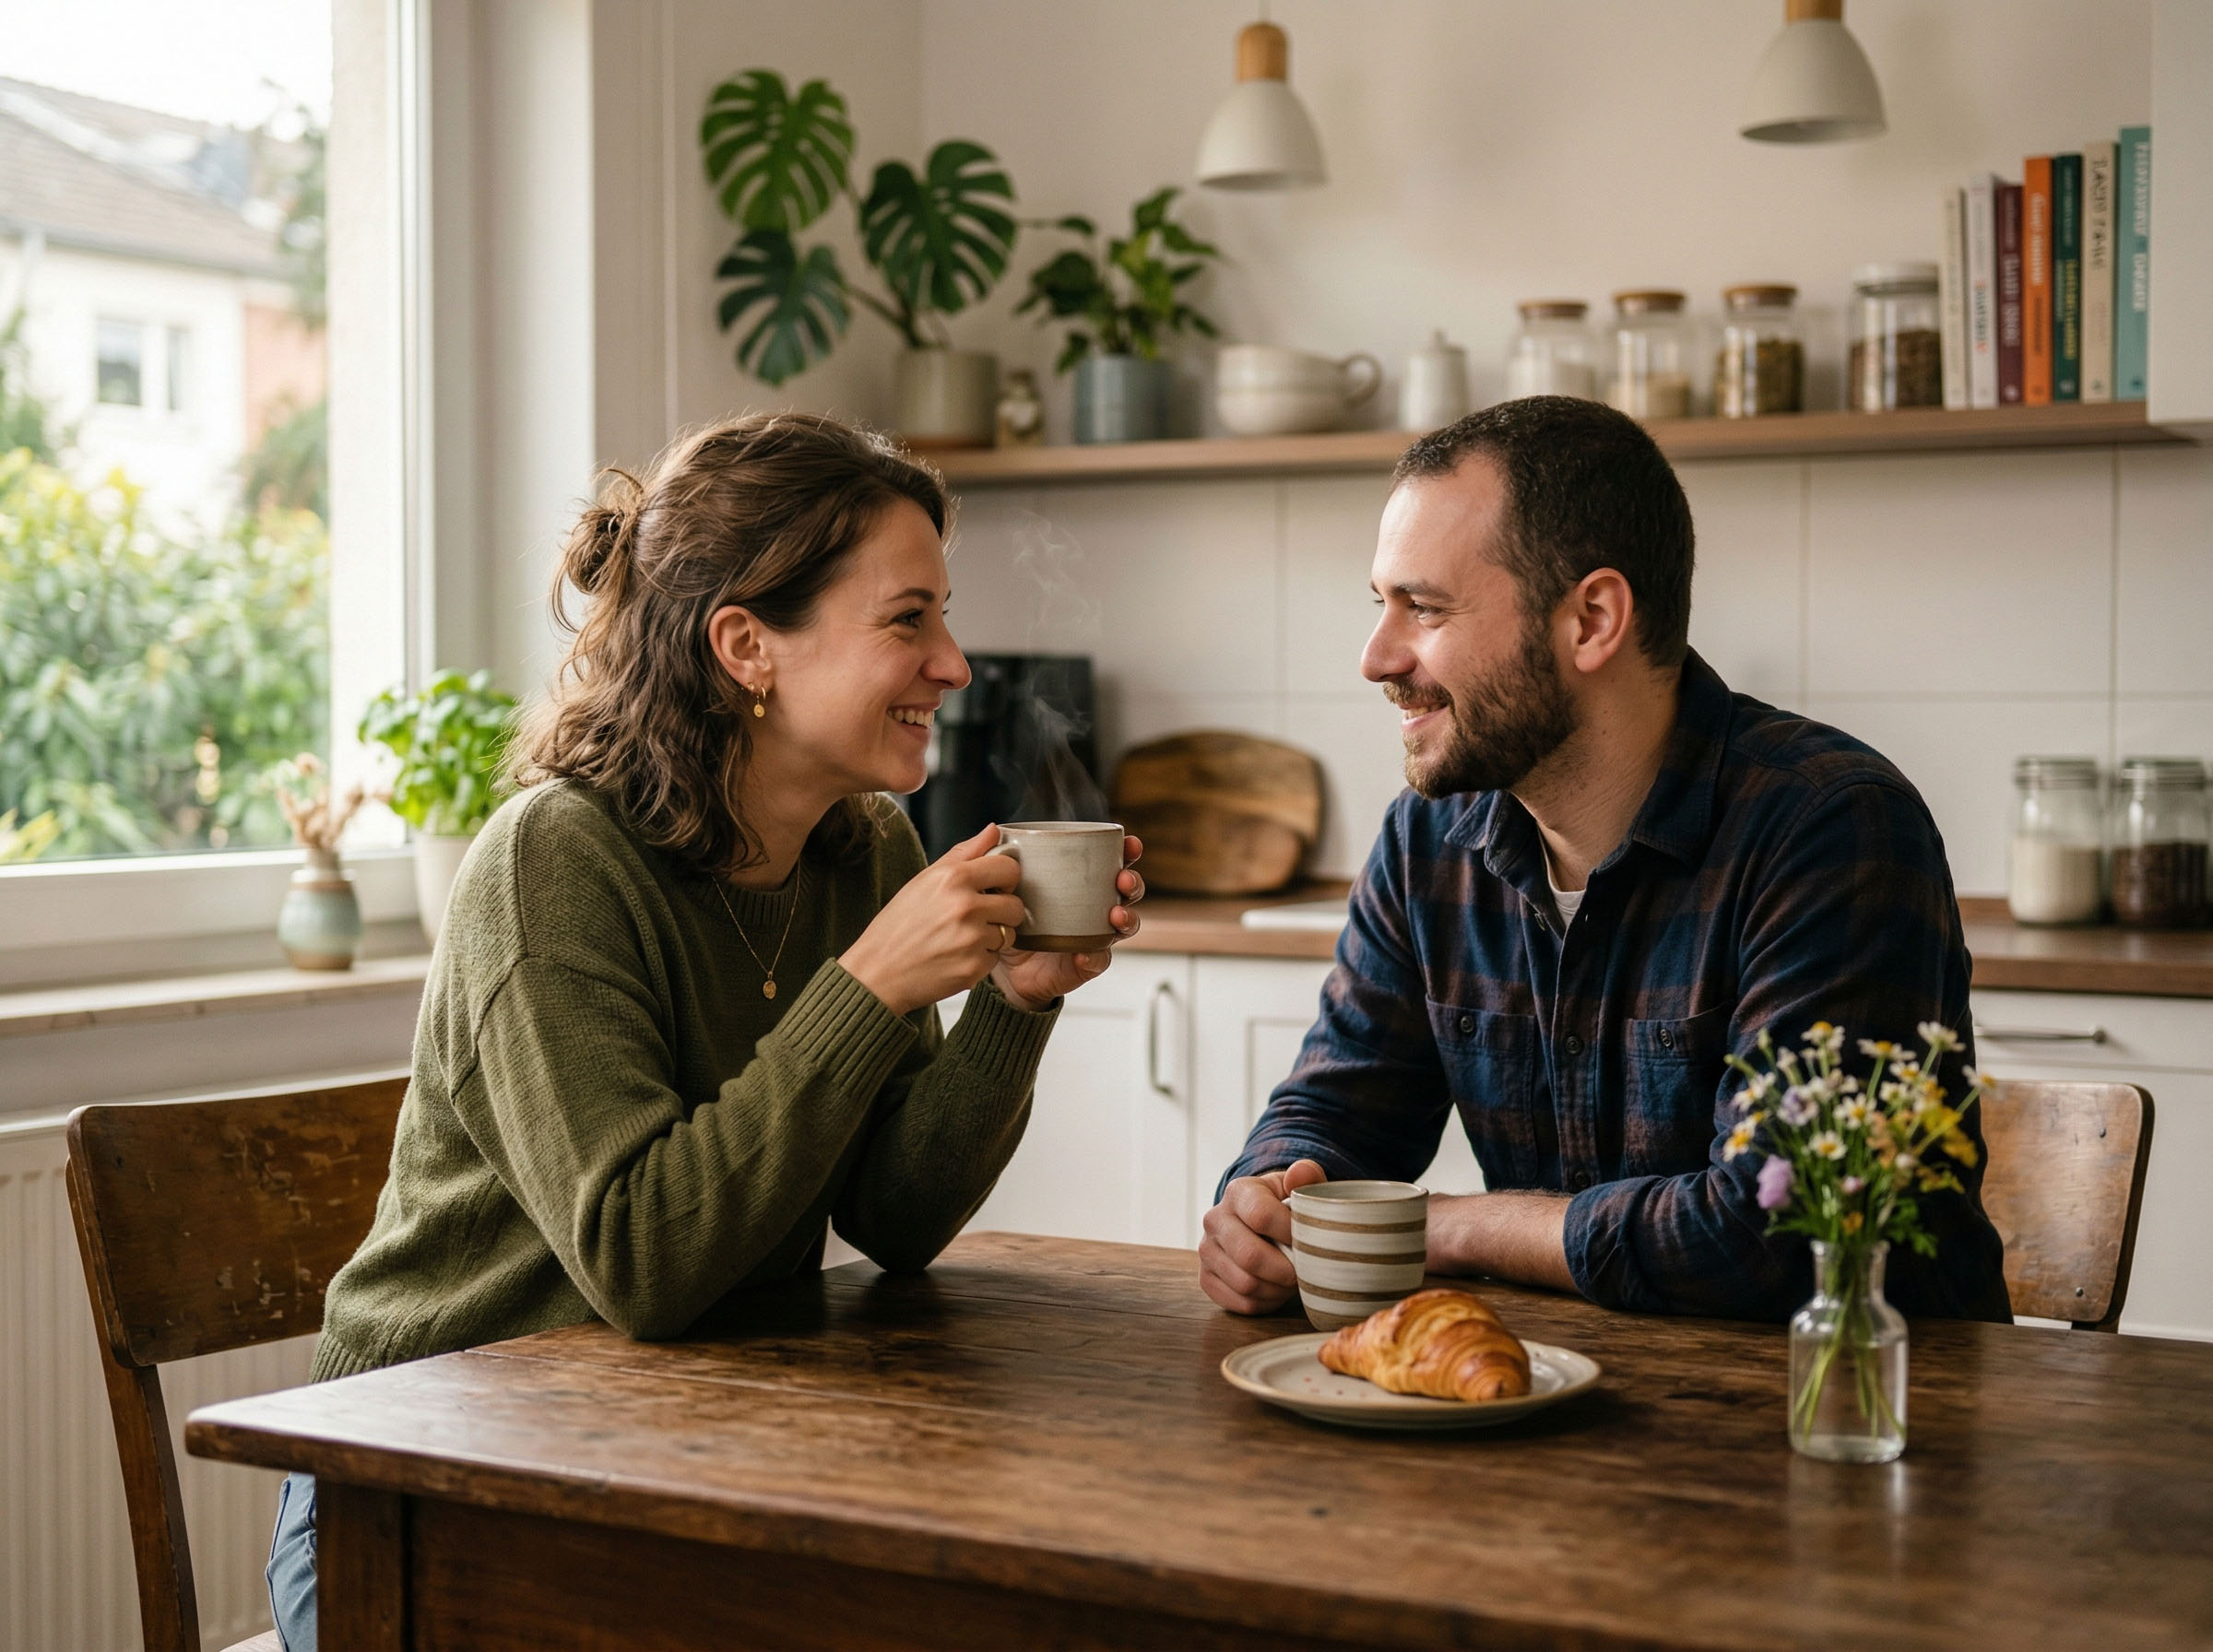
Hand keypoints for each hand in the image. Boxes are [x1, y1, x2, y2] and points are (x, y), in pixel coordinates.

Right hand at [838, 824, 1027, 1016]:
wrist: (877, 972)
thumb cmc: (899, 923)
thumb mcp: (925, 879)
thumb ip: (964, 853)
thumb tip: (994, 830)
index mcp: (954, 877)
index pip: (1010, 869)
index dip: (1005, 879)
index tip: (994, 888)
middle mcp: (966, 906)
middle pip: (1016, 906)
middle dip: (1002, 912)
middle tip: (977, 918)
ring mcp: (971, 939)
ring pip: (1009, 934)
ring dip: (992, 938)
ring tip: (961, 938)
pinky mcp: (973, 968)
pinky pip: (995, 958)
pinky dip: (980, 959)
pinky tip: (955, 957)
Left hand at [990, 834, 1144, 1012]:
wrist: (1004, 966)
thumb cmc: (1010, 920)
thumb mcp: (1001, 888)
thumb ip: (997, 860)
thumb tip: (994, 829)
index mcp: (1082, 883)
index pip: (1112, 863)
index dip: (1127, 852)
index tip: (1130, 844)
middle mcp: (1095, 907)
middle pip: (1127, 892)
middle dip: (1132, 882)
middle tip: (1122, 879)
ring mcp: (1094, 935)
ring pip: (1125, 925)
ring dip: (1126, 917)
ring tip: (1115, 914)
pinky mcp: (1086, 962)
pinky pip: (1099, 959)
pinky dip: (1095, 956)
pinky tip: (1085, 953)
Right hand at [1198, 1158, 1327, 1313]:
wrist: (1256, 1223)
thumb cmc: (1284, 1206)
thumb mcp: (1297, 1187)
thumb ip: (1307, 1175)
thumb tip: (1300, 1173)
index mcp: (1238, 1192)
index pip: (1261, 1216)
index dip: (1290, 1234)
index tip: (1309, 1240)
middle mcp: (1214, 1219)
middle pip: (1250, 1256)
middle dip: (1285, 1270)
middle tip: (1304, 1270)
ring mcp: (1206, 1250)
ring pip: (1246, 1284)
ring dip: (1277, 1289)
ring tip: (1291, 1280)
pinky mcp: (1206, 1278)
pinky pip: (1240, 1303)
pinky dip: (1264, 1302)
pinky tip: (1275, 1290)